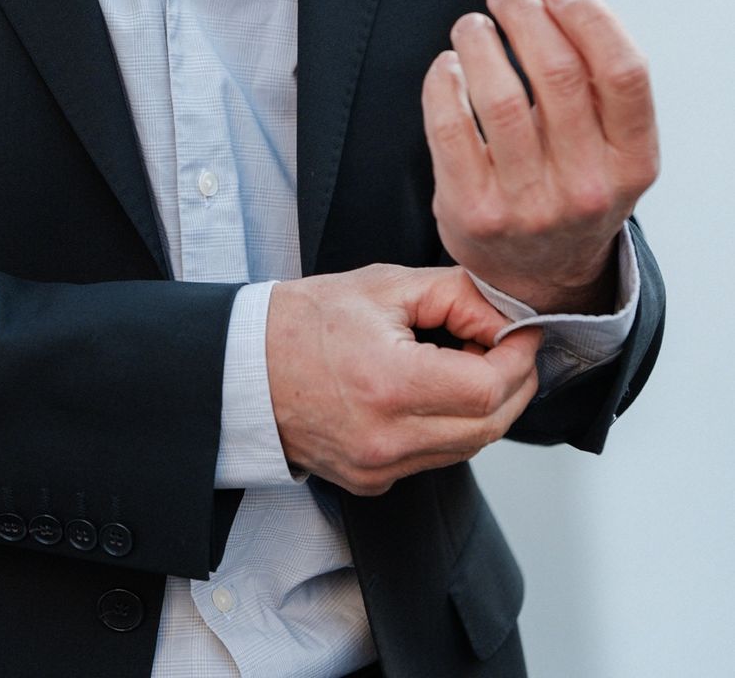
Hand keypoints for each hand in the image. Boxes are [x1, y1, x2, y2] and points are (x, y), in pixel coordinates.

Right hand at [264, 264, 540, 494]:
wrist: (244, 368)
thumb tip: (507, 317)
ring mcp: (381, 468)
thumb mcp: (382, 285)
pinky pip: (438, 457)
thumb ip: (455, 294)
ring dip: (487, 406)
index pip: (487, 387)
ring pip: (471, 447)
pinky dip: (453, 426)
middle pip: (491, 425)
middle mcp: (387, 439)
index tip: (522, 331)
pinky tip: (436, 391)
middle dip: (514, 382)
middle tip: (508, 345)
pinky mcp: (375, 482)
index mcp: (387, 383)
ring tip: (470, 361)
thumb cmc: (304, 321)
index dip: (517, 358)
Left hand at [421, 0, 659, 312]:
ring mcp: (528, 205)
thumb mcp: (611, 147)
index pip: (625, 73)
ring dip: (479, 41)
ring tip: (473, 25)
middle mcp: (587, 187)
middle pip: (558, 74)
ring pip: (498, 96)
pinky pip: (449, 126)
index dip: (590, 17)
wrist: (539, 274)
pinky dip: (443, 81)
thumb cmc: (572, 181)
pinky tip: (448, 65)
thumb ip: (599, 85)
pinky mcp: (472, 211)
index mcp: (632, 162)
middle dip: (526, 15)